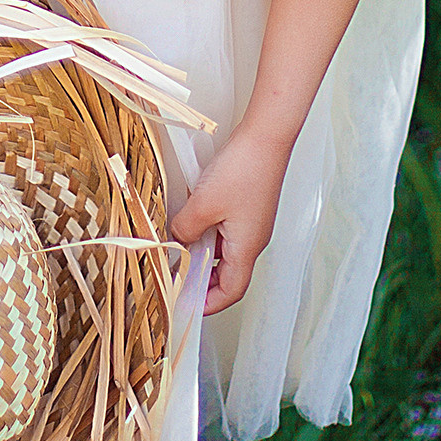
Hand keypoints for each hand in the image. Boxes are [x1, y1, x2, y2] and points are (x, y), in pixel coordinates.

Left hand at [167, 122, 291, 314]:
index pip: (231, 292)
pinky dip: (206, 235)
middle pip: (228, 276)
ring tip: (175, 250)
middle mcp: (253, 240)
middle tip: (174, 279)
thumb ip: (184, 229)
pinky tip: (188, 222)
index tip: (183, 305)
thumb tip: (176, 242)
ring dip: (201, 255)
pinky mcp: (248, 207)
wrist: (266, 136)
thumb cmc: (243, 170)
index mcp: (247, 248)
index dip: (207, 304)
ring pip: (224, 252)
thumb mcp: (203, 204)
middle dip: (201, 282)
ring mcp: (252, 224)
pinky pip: (225, 232)